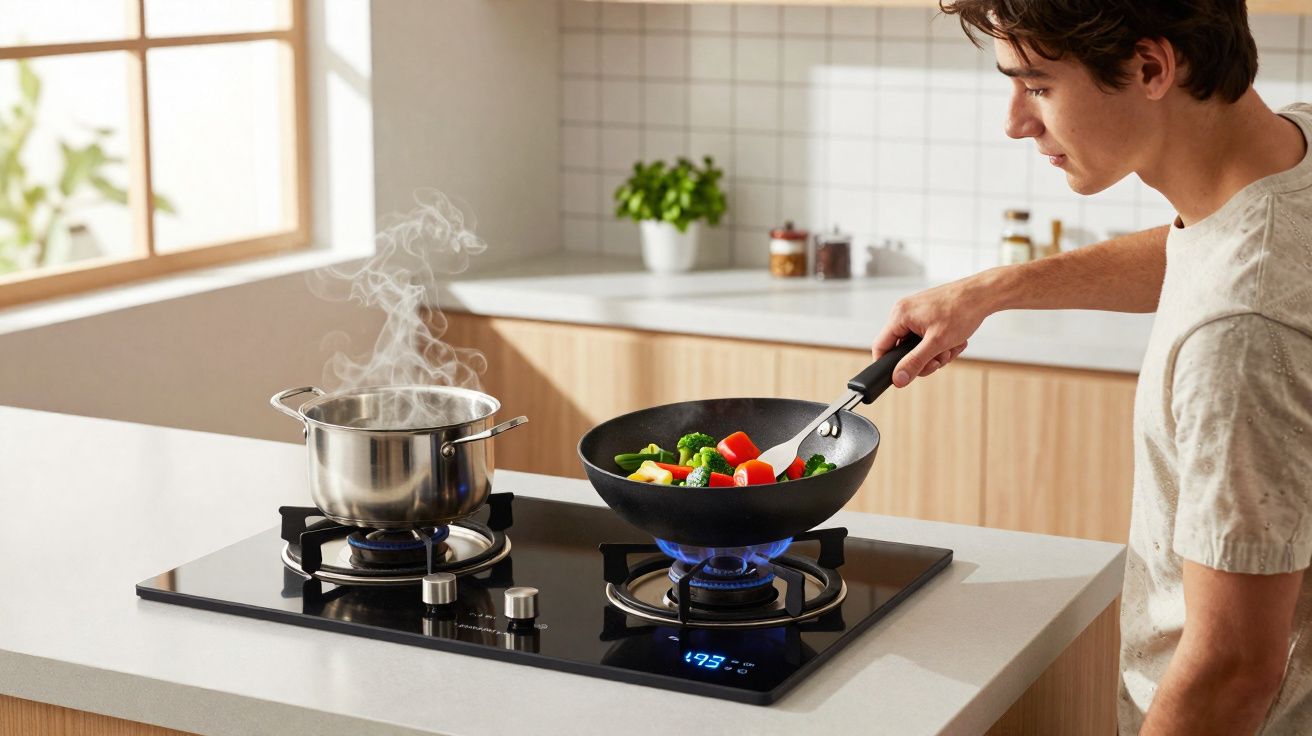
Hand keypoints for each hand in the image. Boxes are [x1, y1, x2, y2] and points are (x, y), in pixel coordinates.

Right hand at [872, 279, 989, 387]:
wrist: (983, 294)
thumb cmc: (962, 310)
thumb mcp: (937, 343)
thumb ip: (915, 362)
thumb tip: (898, 378)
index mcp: (900, 315)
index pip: (881, 346)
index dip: (888, 365)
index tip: (901, 376)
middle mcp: (905, 312)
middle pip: (902, 349)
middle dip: (923, 359)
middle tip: (940, 359)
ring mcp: (916, 313)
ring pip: (918, 345)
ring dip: (936, 352)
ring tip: (951, 347)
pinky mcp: (928, 315)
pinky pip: (927, 337)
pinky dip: (941, 343)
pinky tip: (955, 341)